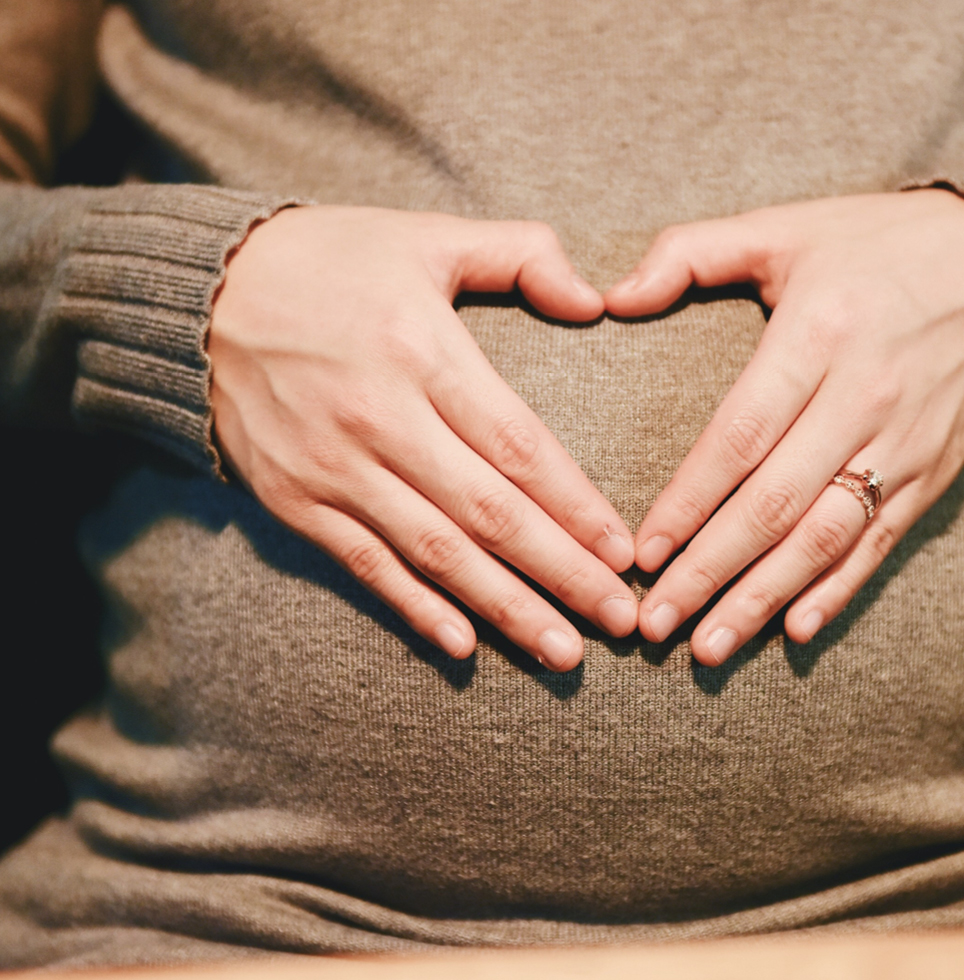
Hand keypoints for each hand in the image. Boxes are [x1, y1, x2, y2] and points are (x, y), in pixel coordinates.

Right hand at [209, 206, 637, 670]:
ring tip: (563, 651)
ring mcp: (332, 467)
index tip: (624, 553)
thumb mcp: (427, 236)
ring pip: (435, 553)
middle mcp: (379, 417)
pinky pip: (365, 566)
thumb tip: (594, 300)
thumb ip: (521, 253)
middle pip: (489, 514)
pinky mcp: (294, 500)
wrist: (200, 292)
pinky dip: (416, 608)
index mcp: (422, 350)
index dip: (577, 507)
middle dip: (562, 573)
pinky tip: (465, 646)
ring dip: (505, 608)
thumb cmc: (331, 260)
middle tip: (619, 622)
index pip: (519, 446)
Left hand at [605, 190, 963, 664]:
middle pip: (775, 504)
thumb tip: (610, 297)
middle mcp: (864, 397)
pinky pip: (881, 542)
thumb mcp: (783, 227)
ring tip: (709, 648)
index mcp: (818, 334)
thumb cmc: (874, 246)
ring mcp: (904, 442)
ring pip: (825, 537)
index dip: (688, 501)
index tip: (641, 553)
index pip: (740, 436)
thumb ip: (690, 254)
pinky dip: (838, 591)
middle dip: (709, 571)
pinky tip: (794, 631)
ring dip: (763, 598)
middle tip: (655, 623)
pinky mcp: (934, 471)